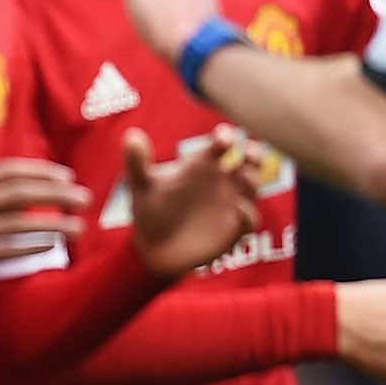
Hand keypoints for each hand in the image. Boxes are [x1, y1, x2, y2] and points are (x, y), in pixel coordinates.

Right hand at [0, 158, 88, 305]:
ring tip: (79, 227)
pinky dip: (32, 246)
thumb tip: (26, 198)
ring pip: (17, 222)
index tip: (68, 177)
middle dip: (56, 193)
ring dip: (53, 223)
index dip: (42, 172)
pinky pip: (6, 250)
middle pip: (18, 192)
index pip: (9, 171)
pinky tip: (52, 246)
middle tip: (85, 198)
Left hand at [125, 125, 261, 276]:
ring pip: (252, 188)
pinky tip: (239, 210)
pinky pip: (248, 221)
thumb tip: (131, 136)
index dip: (225, 138)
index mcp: (203, 166)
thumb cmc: (152, 211)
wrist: (154, 248)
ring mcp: (230, 205)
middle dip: (254, 154)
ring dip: (252, 181)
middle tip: (249, 150)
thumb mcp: (142, 186)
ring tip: (243, 176)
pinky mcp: (233, 230)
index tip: (223, 136)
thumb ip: (137, 162)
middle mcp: (222, 182)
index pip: (220, 146)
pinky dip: (247, 214)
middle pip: (248, 162)